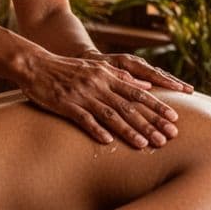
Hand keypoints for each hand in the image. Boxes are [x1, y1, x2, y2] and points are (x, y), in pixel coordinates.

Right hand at [17, 49, 180, 148]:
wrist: (36, 65)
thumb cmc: (68, 69)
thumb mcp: (97, 69)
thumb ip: (121, 78)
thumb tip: (146, 86)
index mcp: (108, 76)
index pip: (138, 93)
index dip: (157, 106)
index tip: (174, 119)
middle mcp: (99, 85)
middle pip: (129, 107)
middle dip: (150, 123)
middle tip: (169, 137)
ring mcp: (82, 95)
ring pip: (110, 115)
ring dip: (129, 130)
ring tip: (146, 144)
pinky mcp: (66, 104)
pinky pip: (83, 119)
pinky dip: (96, 130)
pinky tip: (108, 142)